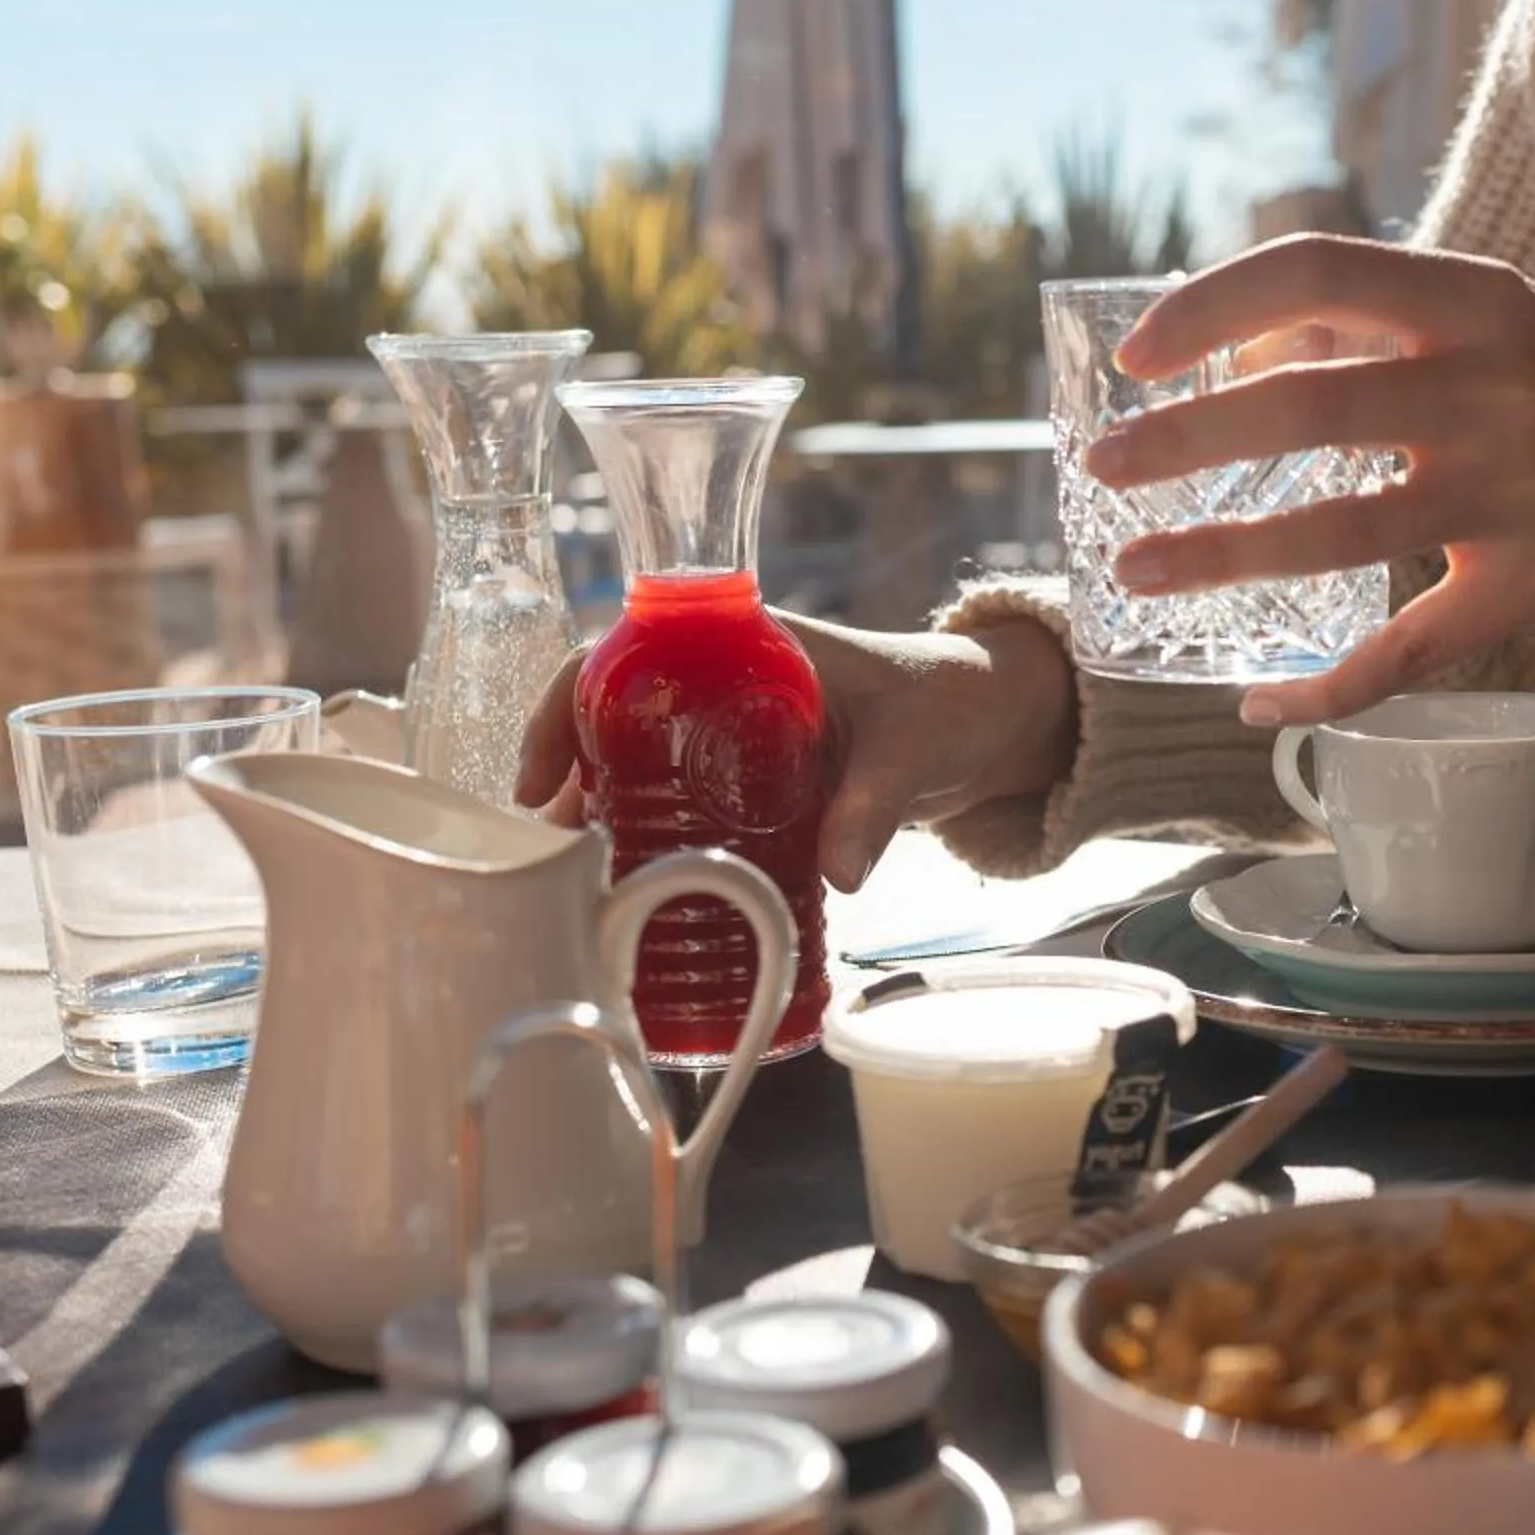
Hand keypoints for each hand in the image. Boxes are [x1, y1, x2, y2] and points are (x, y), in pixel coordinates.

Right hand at [515, 613, 1075, 890]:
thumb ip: (876, 806)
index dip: (563, 705)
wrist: (994, 720)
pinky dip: (660, 841)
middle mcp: (724, 681)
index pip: (622, 651)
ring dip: (606, 818)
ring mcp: (736, 734)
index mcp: (746, 643)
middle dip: (570, 783)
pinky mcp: (756, 781)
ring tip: (577, 881)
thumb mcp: (911, 751)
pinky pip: (690, 804)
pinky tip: (641, 891)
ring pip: (642, 766)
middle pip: (613, 718)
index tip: (540, 777)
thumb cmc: (950, 706)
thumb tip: (840, 872)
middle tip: (548, 854)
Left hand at [1088, 235, 1534, 725]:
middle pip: (1310, 411)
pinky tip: (1258, 704)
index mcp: (1472, 301)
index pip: (1316, 275)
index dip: (1213, 308)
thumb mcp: (1482, 310)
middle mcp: (1492, 391)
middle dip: (1186, 442)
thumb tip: (1229, 347)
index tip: (1137, 356)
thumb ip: (1363, 323)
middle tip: (1101, 469)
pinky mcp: (1530, 587)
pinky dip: (1326, 689)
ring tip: (1136, 572)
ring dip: (1222, 557)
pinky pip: (1408, 652)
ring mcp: (1514, 495)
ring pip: (1339, 536)